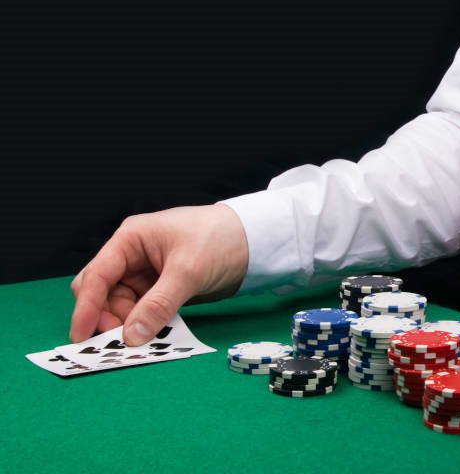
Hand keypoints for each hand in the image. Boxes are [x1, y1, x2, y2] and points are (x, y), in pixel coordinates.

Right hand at [69, 205, 248, 345]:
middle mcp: (133, 256)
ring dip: (128, 325)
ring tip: (141, 343)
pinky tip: (154, 337)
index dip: (86, 307)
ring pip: (123, 306)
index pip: (97, 275)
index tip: (81, 336)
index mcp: (132, 240)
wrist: (255, 241)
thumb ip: (159, 303)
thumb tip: (131, 336)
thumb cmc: (219, 239)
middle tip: (120, 344)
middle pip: (104, 293)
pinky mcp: (163, 290)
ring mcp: (147, 274)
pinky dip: (145, 325)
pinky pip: (144, 312)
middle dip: (107, 318)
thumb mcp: (188, 271)